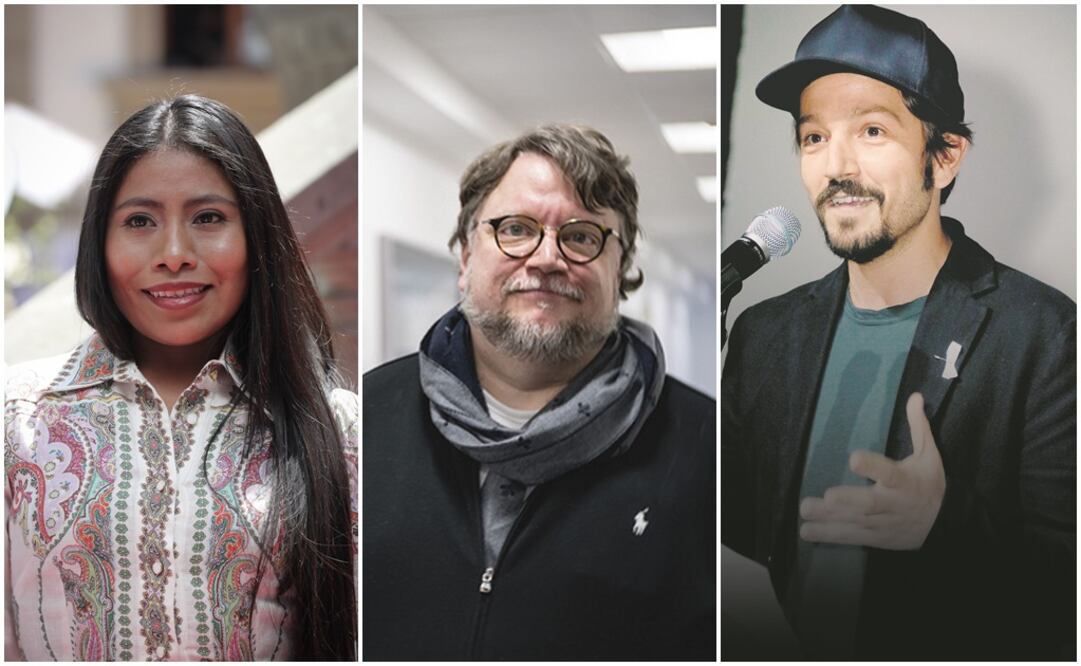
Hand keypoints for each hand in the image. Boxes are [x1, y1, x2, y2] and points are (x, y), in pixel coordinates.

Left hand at [799, 393, 945, 549]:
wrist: (943, 525)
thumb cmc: (929, 484)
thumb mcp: (929, 456)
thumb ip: (919, 427)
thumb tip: (915, 396)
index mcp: (905, 482)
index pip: (890, 473)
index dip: (873, 467)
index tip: (853, 458)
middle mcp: (892, 504)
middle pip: (870, 504)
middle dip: (849, 501)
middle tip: (828, 496)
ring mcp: (882, 523)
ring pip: (855, 522)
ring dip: (829, 519)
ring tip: (805, 510)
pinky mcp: (873, 537)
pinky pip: (850, 537)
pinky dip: (828, 535)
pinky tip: (805, 532)